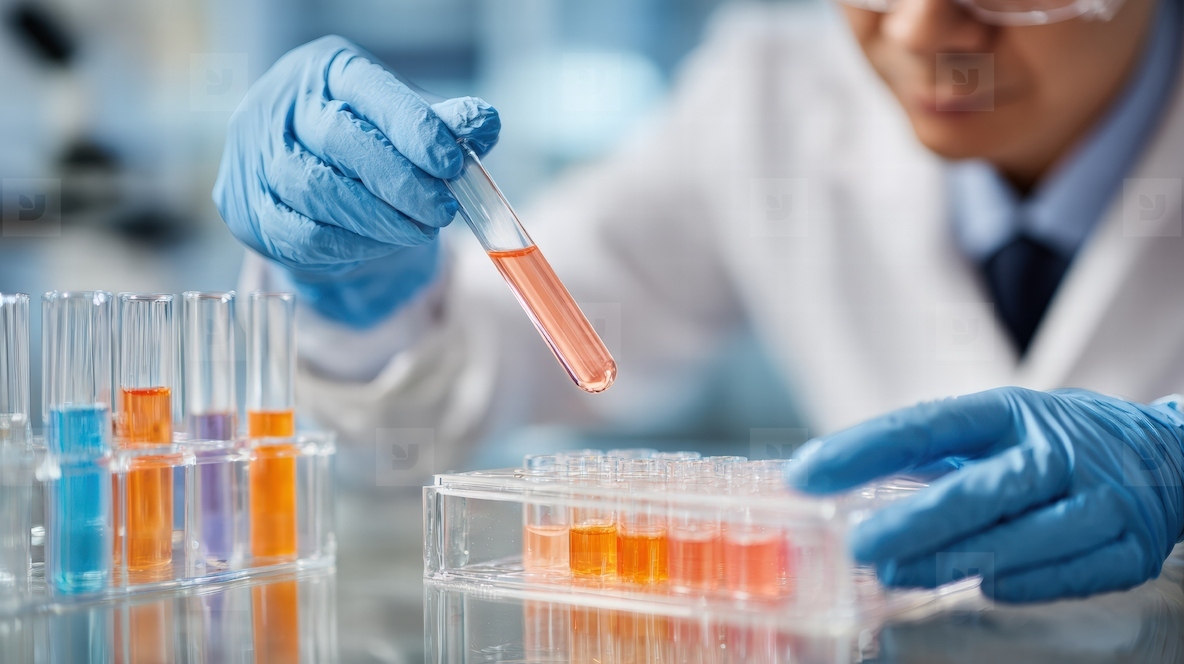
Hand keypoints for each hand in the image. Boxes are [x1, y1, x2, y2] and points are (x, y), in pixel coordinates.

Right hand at [212, 36, 499, 326]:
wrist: (310, 180)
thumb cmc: (368, 144)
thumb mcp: (410, 125)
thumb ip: (447, 124)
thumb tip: (482, 123)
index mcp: (328, 70)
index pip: (372, 91)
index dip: (415, 129)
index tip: (453, 164)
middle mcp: (280, 104)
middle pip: (343, 141)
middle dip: (402, 183)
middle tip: (442, 211)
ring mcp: (255, 155)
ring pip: (320, 192)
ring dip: (380, 220)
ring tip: (418, 230)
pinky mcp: (245, 207)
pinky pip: (301, 234)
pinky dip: (349, 245)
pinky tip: (379, 244)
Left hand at [787, 387, 1183, 601]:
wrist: (1164, 453)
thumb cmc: (1047, 444)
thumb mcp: (992, 428)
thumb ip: (927, 454)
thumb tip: (837, 479)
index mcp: (1009, 411)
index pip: (927, 426)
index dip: (863, 449)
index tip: (807, 474)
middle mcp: (1058, 451)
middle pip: (977, 490)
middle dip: (912, 522)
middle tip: (859, 545)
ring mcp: (1099, 500)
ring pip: (1019, 539)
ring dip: (951, 560)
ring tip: (896, 572)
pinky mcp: (1129, 548)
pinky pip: (1064, 576)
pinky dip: (1020, 583)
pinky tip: (981, 583)